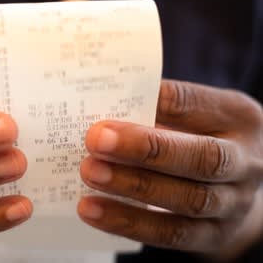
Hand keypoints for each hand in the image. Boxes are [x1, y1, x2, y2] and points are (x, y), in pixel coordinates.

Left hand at [78, 79, 262, 257]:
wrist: (236, 186)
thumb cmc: (202, 139)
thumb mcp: (195, 115)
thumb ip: (159, 109)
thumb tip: (102, 104)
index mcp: (238, 119)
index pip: (196, 104)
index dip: (157, 103)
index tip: (116, 99)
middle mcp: (245, 162)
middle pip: (201, 157)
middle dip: (145, 149)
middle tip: (96, 140)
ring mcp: (233, 203)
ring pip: (187, 199)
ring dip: (132, 187)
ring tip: (89, 173)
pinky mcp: (213, 235)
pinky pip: (171, 233)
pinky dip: (128, 222)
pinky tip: (93, 209)